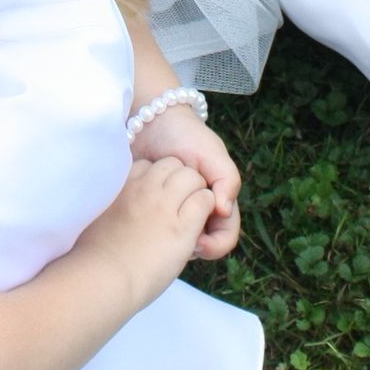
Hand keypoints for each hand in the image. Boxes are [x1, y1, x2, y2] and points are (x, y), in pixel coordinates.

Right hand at [79, 156, 214, 305]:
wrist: (103, 281)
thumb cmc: (94, 258)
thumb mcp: (96, 219)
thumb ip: (111, 205)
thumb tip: (116, 208)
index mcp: (122, 185)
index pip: (148, 164)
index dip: (156, 179)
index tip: (155, 198)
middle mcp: (144, 189)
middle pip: (173, 164)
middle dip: (180, 179)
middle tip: (179, 203)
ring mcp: (164, 206)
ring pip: (193, 178)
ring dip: (196, 192)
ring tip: (191, 213)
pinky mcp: (181, 227)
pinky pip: (204, 201)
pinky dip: (205, 209)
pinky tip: (197, 225)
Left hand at [130, 107, 241, 258]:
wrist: (149, 120)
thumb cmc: (185, 134)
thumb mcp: (211, 153)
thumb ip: (226, 180)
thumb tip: (224, 211)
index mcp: (216, 200)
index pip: (224, 236)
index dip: (215, 245)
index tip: (197, 243)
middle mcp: (196, 209)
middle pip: (202, 244)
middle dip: (191, 248)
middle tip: (175, 246)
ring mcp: (172, 211)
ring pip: (179, 243)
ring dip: (172, 245)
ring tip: (158, 238)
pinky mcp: (149, 209)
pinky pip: (154, 230)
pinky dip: (152, 232)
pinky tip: (143, 227)